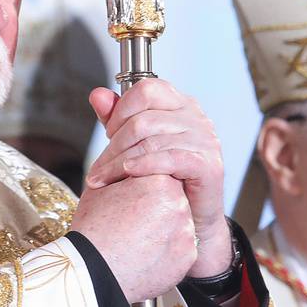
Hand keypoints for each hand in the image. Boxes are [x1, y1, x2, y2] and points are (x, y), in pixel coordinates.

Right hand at [72, 165, 195, 302]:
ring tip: (139, 238)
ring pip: (179, 223)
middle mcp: (178, 204)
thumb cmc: (93, 230)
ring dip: (164, 228)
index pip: (162, 176)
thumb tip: (129, 165)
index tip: (134, 199)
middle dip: (158, 207)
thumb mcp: (102, 189)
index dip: (147, 188)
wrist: (93, 270)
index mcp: (160, 182)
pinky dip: (167, 250)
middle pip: (174, 199)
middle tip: (136, 219)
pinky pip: (180, 248)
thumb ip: (123, 173)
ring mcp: (186, 232)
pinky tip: (146, 253)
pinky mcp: (187, 256)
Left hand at [82, 79, 231, 279]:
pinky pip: (168, 158)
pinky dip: (143, 165)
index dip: (121, 109)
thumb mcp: (135, 143)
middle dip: (114, 144)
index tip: (108, 132)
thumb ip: (117, 118)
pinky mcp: (209, 164)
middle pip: (144, 119)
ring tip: (101, 179)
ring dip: (118, 162)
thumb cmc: (164, 178)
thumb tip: (97, 95)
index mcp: (180, 104)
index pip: (147, 89)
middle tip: (98, 167)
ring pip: (151, 141)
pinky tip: (127, 173)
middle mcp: (196, 117)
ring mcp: (206, 140)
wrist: (190, 217)